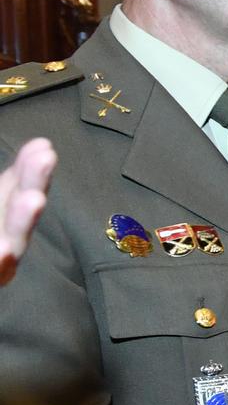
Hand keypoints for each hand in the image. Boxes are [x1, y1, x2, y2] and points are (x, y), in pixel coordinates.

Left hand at [0, 137, 55, 285]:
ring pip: (15, 238)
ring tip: (34, 199)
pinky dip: (2, 260)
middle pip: (21, 207)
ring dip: (23, 219)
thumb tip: (41, 143)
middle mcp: (7, 236)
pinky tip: (6, 250)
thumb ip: (16, 182)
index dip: (29, 168)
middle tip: (47, 159)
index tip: (43, 146)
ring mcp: (2, 258)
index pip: (17, 187)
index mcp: (5, 215)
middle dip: (34, 183)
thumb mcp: (3, 196)